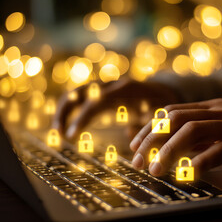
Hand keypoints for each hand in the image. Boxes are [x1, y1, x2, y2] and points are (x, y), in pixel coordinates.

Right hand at [53, 78, 179, 140]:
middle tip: (58, 134)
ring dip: (63, 111)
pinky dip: (69, 111)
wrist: (163, 91)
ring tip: (57, 132)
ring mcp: (105, 86)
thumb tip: (129, 135)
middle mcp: (112, 85)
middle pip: (80, 92)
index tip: (71, 136)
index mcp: (126, 90)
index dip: (82, 118)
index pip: (96, 101)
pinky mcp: (100, 92)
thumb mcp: (158, 117)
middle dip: (65, 111)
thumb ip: (145, 125)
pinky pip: (79, 98)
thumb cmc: (161, 108)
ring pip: (76, 93)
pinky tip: (65, 128)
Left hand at [130, 98, 221, 177]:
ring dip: (168, 150)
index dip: (149, 127)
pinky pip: (218, 151)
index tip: (136, 145)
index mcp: (211, 106)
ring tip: (155, 169)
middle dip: (151, 139)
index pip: (171, 111)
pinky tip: (188, 174)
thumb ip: (201, 134)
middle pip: (175, 119)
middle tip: (138, 160)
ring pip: (191, 131)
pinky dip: (200, 162)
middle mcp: (217, 111)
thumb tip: (173, 148)